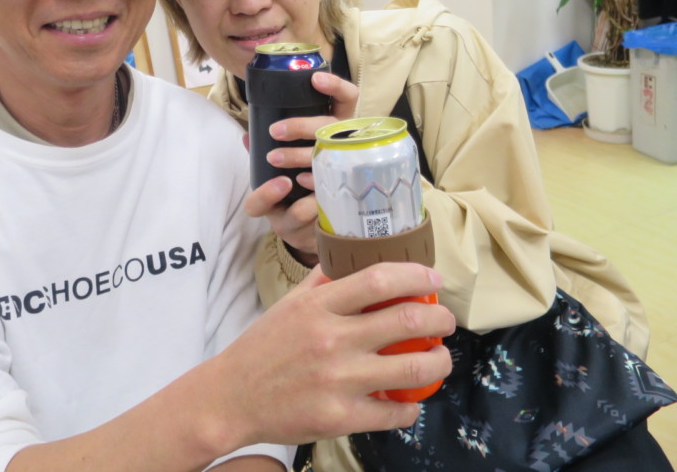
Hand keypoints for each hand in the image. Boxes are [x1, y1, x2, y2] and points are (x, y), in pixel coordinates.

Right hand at [208, 263, 454, 447]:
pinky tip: (409, 399)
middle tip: (445, 320)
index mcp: (318, 306)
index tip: (433, 279)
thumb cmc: (262, 347)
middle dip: (439, 318)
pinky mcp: (339, 417)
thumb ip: (323, 283)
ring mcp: (337, 380)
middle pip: (406, 321)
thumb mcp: (289, 304)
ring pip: (412, 369)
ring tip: (440, 357)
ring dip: (439, 362)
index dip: (416, 276)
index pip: (378, 280)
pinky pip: (394, 412)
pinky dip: (410, 407)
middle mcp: (330, 339)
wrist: (231, 397)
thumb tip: (353, 258)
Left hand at [244, 73, 358, 263]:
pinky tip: (298, 183)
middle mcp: (347, 145)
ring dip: (300, 155)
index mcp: (336, 128)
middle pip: (333, 126)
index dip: (335, 86)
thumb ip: (266, 150)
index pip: (347, 99)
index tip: (315, 78)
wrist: (307, 228)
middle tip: (275, 132)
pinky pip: (333, 185)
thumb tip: (247, 136)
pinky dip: (313, 183)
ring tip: (274, 159)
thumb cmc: (296, 184)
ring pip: (330, 155)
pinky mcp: (345, 197)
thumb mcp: (281, 164)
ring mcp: (349, 170)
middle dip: (303, 126)